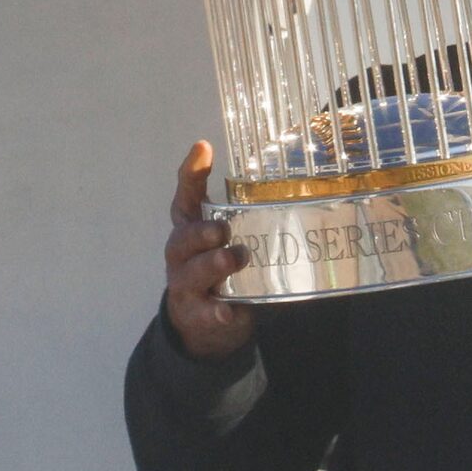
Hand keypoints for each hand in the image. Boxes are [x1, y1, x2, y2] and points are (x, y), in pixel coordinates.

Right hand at [164, 141, 254, 359]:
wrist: (204, 322)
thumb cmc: (219, 267)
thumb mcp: (235, 237)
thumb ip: (251, 212)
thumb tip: (289, 175)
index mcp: (191, 231)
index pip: (186, 199)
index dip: (191, 174)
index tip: (204, 149)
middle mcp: (183, 256)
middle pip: (182, 239)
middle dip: (201, 232)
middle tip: (223, 228)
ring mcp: (188, 286)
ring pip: (192, 273)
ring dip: (213, 264)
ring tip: (237, 257)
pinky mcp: (200, 314)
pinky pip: (206, 313)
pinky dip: (217, 312)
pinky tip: (228, 311)